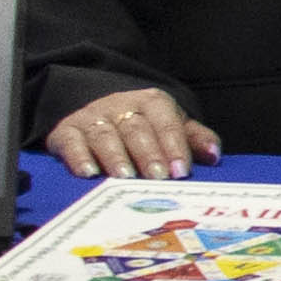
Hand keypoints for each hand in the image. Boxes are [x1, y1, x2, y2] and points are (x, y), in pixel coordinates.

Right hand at [47, 88, 224, 178]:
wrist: (99, 111)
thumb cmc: (144, 125)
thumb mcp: (172, 126)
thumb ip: (194, 139)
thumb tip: (214, 155)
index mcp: (152, 102)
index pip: (165, 122)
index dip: (174, 146)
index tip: (181, 171)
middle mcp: (120, 105)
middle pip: (136, 128)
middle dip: (148, 154)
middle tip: (158, 178)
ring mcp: (92, 117)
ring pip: (104, 134)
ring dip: (115, 156)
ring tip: (125, 177)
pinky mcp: (66, 130)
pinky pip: (71, 142)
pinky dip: (78, 157)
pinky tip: (88, 173)